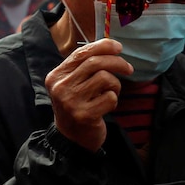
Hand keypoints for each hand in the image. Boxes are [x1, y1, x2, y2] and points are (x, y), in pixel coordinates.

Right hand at [45, 38, 132, 152]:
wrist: (71, 138)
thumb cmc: (77, 106)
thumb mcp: (72, 84)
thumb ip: (83, 66)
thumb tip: (111, 47)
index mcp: (56, 76)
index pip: (81, 53)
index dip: (103, 46)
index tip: (118, 47)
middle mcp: (60, 87)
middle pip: (95, 63)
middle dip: (117, 62)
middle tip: (128, 68)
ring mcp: (70, 101)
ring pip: (105, 78)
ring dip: (115, 85)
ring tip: (111, 93)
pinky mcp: (84, 115)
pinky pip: (110, 97)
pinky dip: (114, 100)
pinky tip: (105, 106)